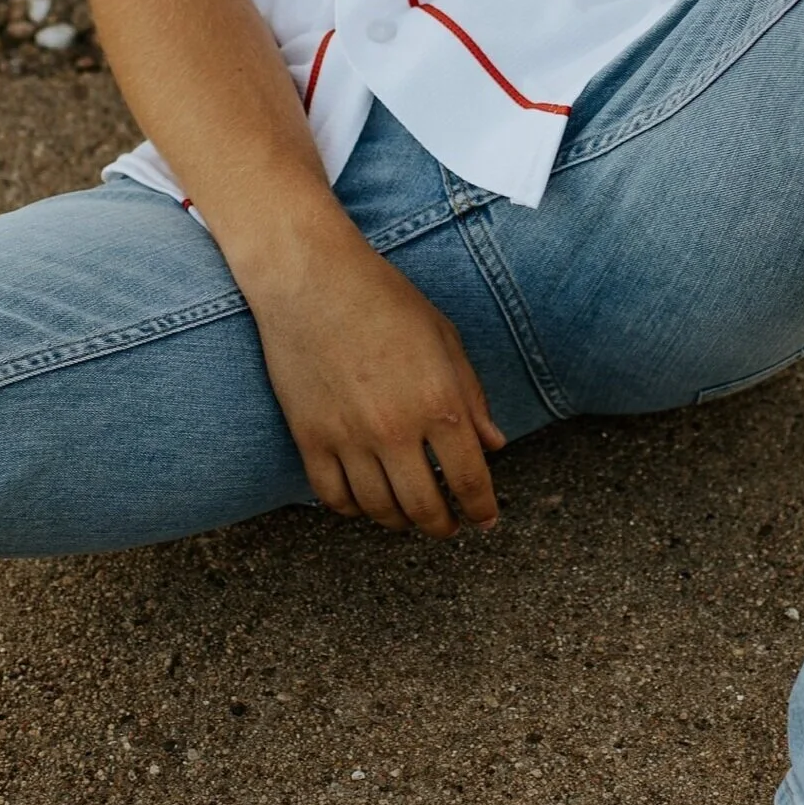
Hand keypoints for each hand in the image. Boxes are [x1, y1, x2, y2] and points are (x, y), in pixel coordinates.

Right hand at [244, 224, 506, 538]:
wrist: (311, 278)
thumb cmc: (384, 298)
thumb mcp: (443, 337)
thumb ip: (472, 394)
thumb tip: (493, 445)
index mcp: (439, 401)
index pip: (469, 479)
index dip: (481, 508)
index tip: (485, 519)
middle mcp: (396, 429)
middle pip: (425, 508)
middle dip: (443, 526)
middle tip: (449, 526)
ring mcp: (349, 438)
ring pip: (380, 510)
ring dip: (400, 522)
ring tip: (410, 515)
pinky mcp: (310, 438)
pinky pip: (333, 498)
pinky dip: (353, 509)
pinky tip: (366, 500)